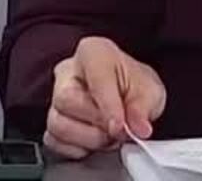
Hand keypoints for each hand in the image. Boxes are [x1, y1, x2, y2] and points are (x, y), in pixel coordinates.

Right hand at [42, 36, 166, 159]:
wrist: (127, 95)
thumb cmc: (134, 85)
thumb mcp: (150, 91)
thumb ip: (143, 108)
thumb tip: (138, 128)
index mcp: (94, 52)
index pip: (94, 78)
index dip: (108, 106)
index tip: (120, 125)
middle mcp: (68, 71)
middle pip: (67, 100)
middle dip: (97, 123)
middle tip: (119, 130)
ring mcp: (55, 97)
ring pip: (57, 123)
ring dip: (88, 139)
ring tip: (109, 136)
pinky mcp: (51, 122)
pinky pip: (54, 141)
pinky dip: (77, 148)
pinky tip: (94, 141)